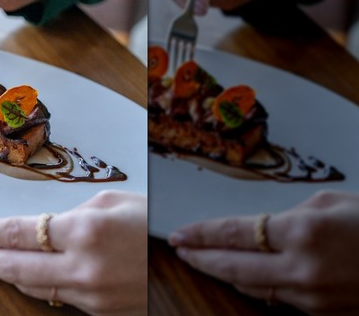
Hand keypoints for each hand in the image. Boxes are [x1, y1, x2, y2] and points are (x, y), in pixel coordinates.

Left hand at [0, 191, 146, 314]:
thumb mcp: (117, 202)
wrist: (200, 261)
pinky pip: (58, 298)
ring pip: (33, 287)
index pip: (18, 234)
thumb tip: (46, 225)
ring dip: (6, 274)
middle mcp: (84, 268)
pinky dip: (36, 286)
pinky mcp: (102, 312)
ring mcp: (93, 296)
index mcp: (86, 232)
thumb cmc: (160, 222)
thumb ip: (76, 212)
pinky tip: (24, 277)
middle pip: (16, 267)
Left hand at [170, 190, 358, 314]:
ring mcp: (312, 297)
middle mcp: (302, 269)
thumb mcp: (331, 203)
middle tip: (178, 249)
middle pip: (232, 267)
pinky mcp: (322, 313)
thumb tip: (261, 230)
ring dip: (223, 274)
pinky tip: (240, 276)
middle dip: (200, 258)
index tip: (176, 233)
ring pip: (251, 287)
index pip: (233, 235)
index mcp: (302, 233)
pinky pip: (276, 299)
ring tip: (202, 261)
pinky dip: (254, 285)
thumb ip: (289, 217)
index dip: (201, 234)